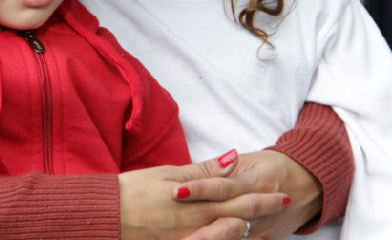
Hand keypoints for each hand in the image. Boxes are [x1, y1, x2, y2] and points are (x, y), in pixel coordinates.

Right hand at [119, 153, 288, 239]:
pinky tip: (233, 235)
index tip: (279, 192)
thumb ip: (203, 171)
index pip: (238, 200)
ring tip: (264, 222)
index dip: (261, 197)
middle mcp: (199, 226)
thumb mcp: (169, 174)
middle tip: (282, 204)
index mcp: (198, 204)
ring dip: (247, 230)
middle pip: (239, 221)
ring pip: (229, 239)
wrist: (109, 216)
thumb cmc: (135, 190)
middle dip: (262, 212)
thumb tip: (232, 159)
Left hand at [171, 150, 321, 239]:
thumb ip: (221, 168)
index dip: (200, 189)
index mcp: (254, 182)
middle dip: (201, 226)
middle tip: (175, 229)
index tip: (176, 191)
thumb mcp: (248, 161)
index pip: (222, 187)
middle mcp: (260, 207)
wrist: (310, 183)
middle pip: (227, 218)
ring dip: (213, 239)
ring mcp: (264, 228)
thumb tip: (192, 172)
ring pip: (235, 238)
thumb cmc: (272, 167)